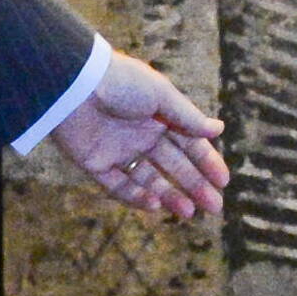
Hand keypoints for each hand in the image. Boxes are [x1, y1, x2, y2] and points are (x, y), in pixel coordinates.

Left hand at [53, 53, 228, 219]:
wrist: (74, 84)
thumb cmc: (121, 82)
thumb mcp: (161, 95)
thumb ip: (188, 117)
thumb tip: (219, 130)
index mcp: (160, 116)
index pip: (189, 144)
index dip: (207, 162)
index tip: (223, 182)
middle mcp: (141, 134)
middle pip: (173, 165)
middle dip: (195, 185)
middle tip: (214, 207)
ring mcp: (119, 150)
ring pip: (149, 179)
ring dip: (170, 196)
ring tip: (188, 213)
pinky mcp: (96, 163)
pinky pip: (119, 186)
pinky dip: (136, 197)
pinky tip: (155, 205)